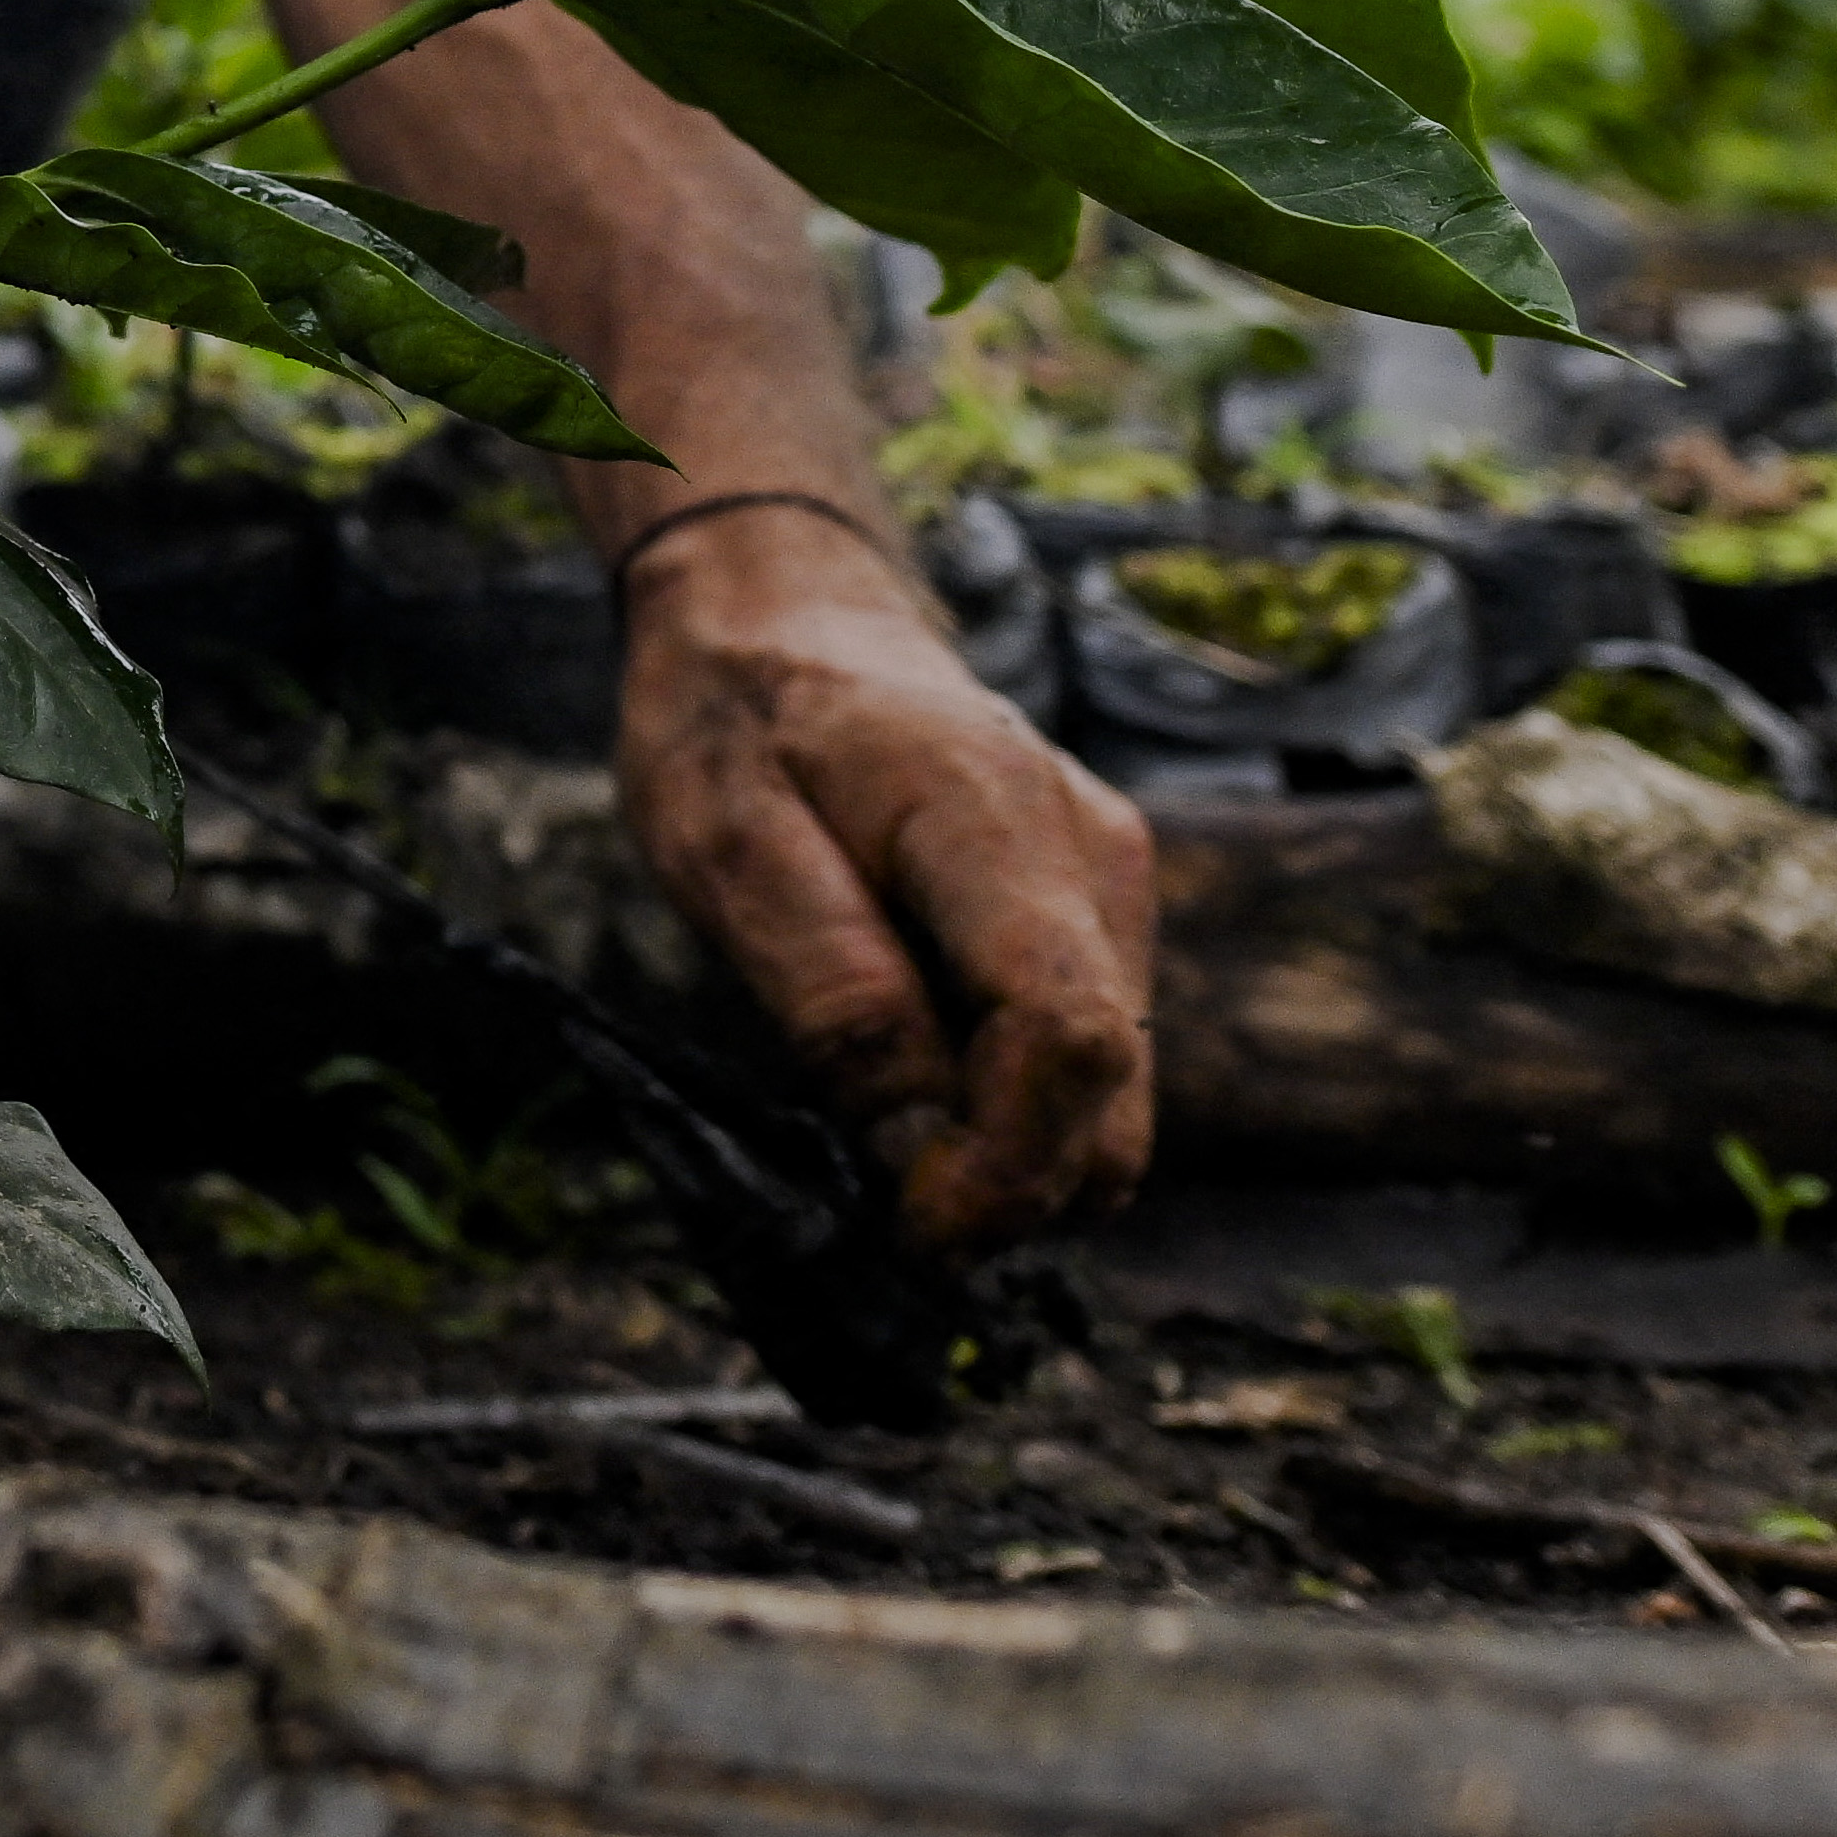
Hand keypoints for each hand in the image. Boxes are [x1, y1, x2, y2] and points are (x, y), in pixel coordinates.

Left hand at [614, 503, 1157, 1248]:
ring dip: (1015, 1145)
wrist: (784, 608)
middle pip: (1113, 1087)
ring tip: (885, 1120)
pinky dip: (1015, 1096)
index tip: (919, 1229)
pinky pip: (1085, 1043)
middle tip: (890, 1207)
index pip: (1070, 1036)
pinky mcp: (1098, 904)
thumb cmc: (736, 720)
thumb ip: (833, 995)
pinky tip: (920, 1068)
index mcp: (996, 824)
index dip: (1012, 1167)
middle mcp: (1091, 852)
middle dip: (1017, 1182)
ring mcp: (1109, 877)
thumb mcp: (724, 851)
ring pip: (1111, 1085)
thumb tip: (918, 1144)